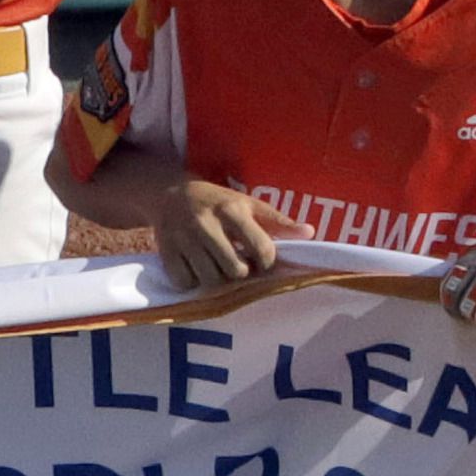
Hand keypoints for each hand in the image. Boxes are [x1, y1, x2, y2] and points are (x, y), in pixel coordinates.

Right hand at [151, 181, 285, 293]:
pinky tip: (196, 269)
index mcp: (231, 210)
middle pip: (235, 270)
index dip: (267, 263)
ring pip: (210, 279)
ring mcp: (183, 238)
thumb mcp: (248, 204)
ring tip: (217, 268)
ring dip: (217, 280)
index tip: (262, 262)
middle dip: (241, 273)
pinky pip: (185, 282)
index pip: (261, 248)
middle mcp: (206, 223)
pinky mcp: (165, 251)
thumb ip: (278, 222)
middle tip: (237, 265)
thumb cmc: (218, 202)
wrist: (169, 192)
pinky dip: (192, 282)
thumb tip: (310, 233)